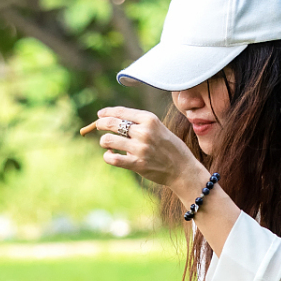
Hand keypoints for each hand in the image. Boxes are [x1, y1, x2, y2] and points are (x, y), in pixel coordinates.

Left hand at [90, 107, 208, 190]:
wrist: (183, 169)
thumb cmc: (169, 147)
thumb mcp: (158, 128)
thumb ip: (140, 123)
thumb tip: (113, 119)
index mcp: (150, 119)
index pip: (121, 112)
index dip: (106, 112)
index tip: (100, 114)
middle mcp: (144, 131)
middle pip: (111, 123)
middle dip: (100, 124)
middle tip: (98, 126)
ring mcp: (140, 148)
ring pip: (108, 140)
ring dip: (104, 141)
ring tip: (107, 143)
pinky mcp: (137, 163)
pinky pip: (112, 158)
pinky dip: (108, 156)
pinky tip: (111, 155)